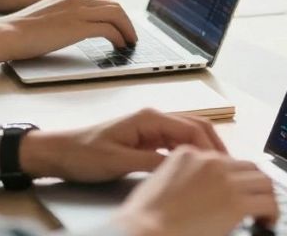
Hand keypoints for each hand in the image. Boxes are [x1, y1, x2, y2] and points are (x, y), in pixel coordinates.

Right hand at [0, 0, 136, 62]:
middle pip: (113, 5)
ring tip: (129, 41)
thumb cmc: (19, 32)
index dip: (114, 13)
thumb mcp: (46, 17)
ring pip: (116, 14)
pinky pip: (109, 29)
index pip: (100, 1)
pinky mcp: (78, 27)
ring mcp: (78, 12)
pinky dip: (119, 37)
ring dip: (127, 29)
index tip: (119, 24)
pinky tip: (120, 45)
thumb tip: (74, 29)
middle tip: (130, 34)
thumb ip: (62, 17)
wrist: (7, 34)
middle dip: (125, 20)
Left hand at [19, 108, 226, 181]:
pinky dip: (189, 153)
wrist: (56, 153)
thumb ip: (151, 163)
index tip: (222, 164)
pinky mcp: (145, 139)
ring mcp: (150, 128)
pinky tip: (194, 167)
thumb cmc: (82, 154)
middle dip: (214, 145)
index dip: (210, 146)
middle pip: (196, 127)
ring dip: (204, 149)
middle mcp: (153, 118)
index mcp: (149, 118)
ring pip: (188, 135)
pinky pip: (175, 143)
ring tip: (217, 167)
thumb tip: (181, 167)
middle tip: (229, 165)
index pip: (192, 129)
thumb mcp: (118, 162)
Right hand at [114, 147, 277, 235]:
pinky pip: (267, 202)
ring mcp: (225, 180)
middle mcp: (210, 161)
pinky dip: (271, 212)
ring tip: (264, 212)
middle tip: (255, 201)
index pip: (224, 160)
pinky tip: (267, 221)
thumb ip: (183, 177)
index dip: (235, 177)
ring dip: (266, 197)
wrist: (142, 231)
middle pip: (247, 167)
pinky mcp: (235, 202)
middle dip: (254, 184)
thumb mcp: (160, 182)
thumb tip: (199, 190)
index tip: (237, 190)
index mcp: (189, 154)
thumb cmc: (143, 217)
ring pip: (262, 181)